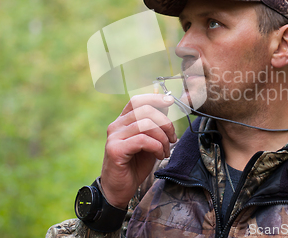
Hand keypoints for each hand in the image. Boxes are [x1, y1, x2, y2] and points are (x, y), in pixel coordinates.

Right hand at [100, 94, 176, 208]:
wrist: (119, 189)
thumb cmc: (135, 165)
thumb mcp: (149, 142)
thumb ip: (154, 125)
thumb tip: (166, 106)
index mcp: (123, 121)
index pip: (137, 100)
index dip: (155, 98)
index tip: (171, 101)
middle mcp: (116, 126)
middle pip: (145, 110)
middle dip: (165, 123)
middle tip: (173, 138)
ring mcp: (114, 137)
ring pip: (146, 124)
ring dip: (162, 138)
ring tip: (165, 150)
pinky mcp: (115, 150)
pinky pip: (142, 140)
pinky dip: (156, 147)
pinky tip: (159, 156)